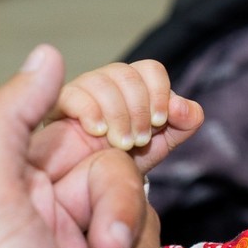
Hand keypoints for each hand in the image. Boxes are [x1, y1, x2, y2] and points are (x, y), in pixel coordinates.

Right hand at [42, 58, 203, 172]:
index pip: (151, 68)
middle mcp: (110, 80)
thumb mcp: (167, 140)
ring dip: (118, 116)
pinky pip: (73, 95)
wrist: (98, 179)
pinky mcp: (61, 104)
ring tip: (123, 144)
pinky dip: (90, 112)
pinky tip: (98, 131)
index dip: (159, 92)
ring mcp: (83, 89)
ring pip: (101, 82)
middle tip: (141, 140)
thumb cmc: (133, 155)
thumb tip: (181, 104)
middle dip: (139, 110)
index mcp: (138, 83)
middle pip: (127, 74)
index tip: (160, 121)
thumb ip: (186, 121)